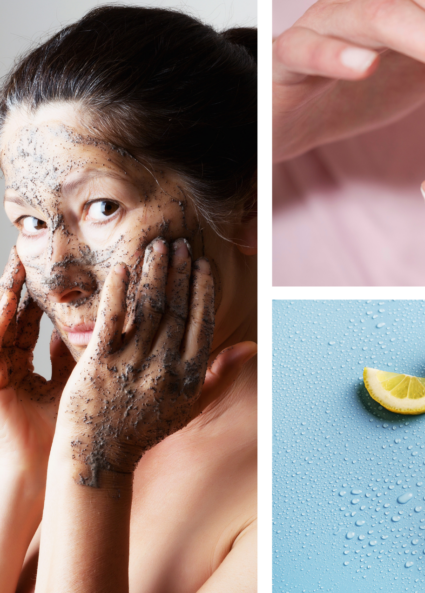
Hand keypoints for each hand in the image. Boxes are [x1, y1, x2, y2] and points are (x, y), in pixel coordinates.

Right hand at [0, 248, 74, 474]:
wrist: (43, 467)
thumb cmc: (67, 433)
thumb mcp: (81, 388)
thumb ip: (90, 361)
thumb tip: (111, 334)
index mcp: (40, 364)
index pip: (48, 322)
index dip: (59, 296)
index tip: (68, 272)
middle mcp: (18, 364)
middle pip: (24, 315)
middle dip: (30, 286)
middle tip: (36, 254)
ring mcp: (2, 371)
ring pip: (4, 325)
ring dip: (9, 295)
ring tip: (17, 265)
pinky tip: (5, 302)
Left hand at [57, 239, 255, 485]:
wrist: (98, 456)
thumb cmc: (147, 428)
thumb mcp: (192, 405)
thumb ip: (222, 373)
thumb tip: (252, 347)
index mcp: (188, 374)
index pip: (201, 321)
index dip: (203, 289)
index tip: (202, 264)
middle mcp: (164, 365)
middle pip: (176, 307)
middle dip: (179, 271)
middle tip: (180, 243)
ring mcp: (132, 362)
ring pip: (149, 307)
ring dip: (155, 272)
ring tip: (157, 246)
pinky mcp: (100, 362)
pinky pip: (112, 319)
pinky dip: (119, 291)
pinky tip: (124, 268)